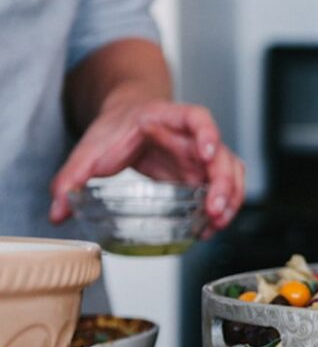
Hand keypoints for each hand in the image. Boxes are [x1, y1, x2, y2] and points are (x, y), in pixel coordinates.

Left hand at [49, 97, 244, 233]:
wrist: (128, 120)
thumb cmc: (116, 129)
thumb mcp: (90, 148)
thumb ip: (72, 177)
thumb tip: (57, 211)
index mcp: (168, 118)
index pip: (198, 119)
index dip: (208, 135)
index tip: (207, 154)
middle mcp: (192, 137)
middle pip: (222, 155)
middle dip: (224, 184)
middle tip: (214, 210)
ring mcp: (201, 156)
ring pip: (231, 174)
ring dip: (231, 199)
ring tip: (216, 224)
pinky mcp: (202, 174)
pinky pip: (224, 188)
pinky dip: (223, 208)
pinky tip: (209, 227)